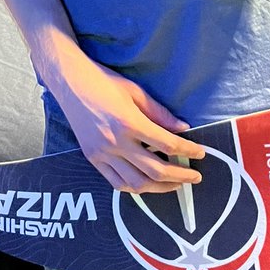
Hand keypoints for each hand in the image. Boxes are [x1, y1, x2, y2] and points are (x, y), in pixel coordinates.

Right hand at [53, 53, 204, 193]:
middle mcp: (116, 142)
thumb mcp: (135, 91)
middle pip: (156, 170)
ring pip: (137, 183)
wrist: (69, 81)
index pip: (167, 144)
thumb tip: (182, 128)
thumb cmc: (103, 81)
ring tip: (174, 183)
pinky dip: (135, 187)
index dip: (188, 151)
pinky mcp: (92, 158)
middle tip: (194, 176)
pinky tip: (147, 182)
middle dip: (181, 176)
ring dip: (161, 187)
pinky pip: (117, 183)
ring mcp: (102, 153)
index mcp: (129, 122)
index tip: (200, 153)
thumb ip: (160, 113)